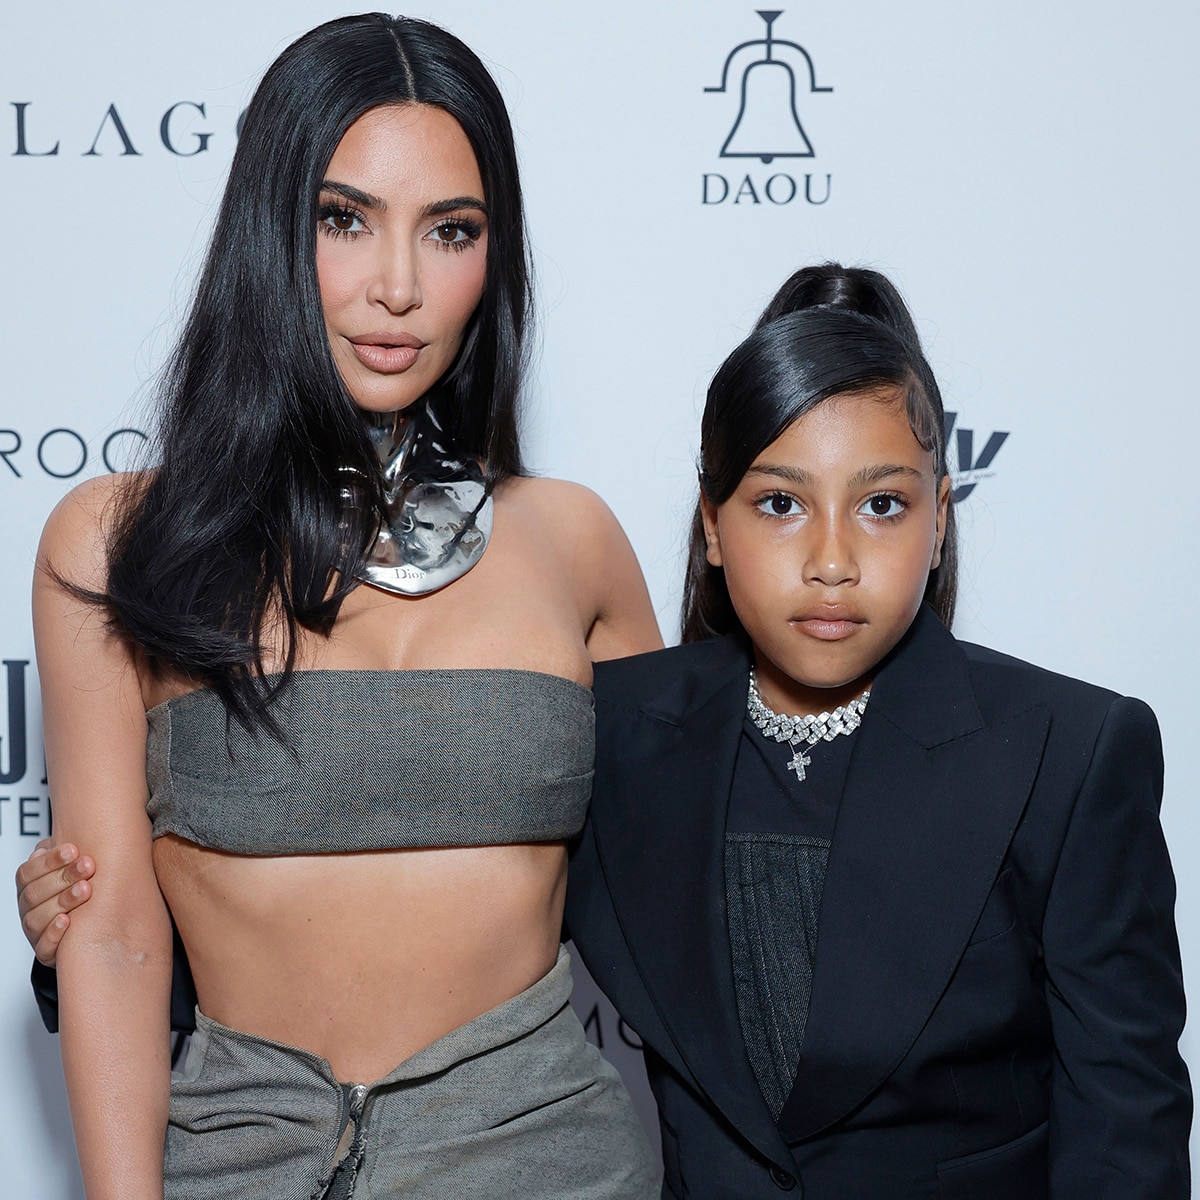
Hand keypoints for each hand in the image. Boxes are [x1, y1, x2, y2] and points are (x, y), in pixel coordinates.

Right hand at [16, 840, 94, 965]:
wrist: (93, 922)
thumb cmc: (81, 884)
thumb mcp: (73, 863)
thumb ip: (69, 850)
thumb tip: (69, 835)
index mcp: (31, 885)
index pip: (28, 872)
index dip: (49, 861)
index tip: (74, 849)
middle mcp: (29, 908)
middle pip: (34, 894)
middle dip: (63, 878)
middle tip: (88, 866)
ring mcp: (36, 930)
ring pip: (37, 918)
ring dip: (63, 902)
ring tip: (86, 890)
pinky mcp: (47, 952)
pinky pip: (43, 947)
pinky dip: (54, 934)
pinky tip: (68, 921)